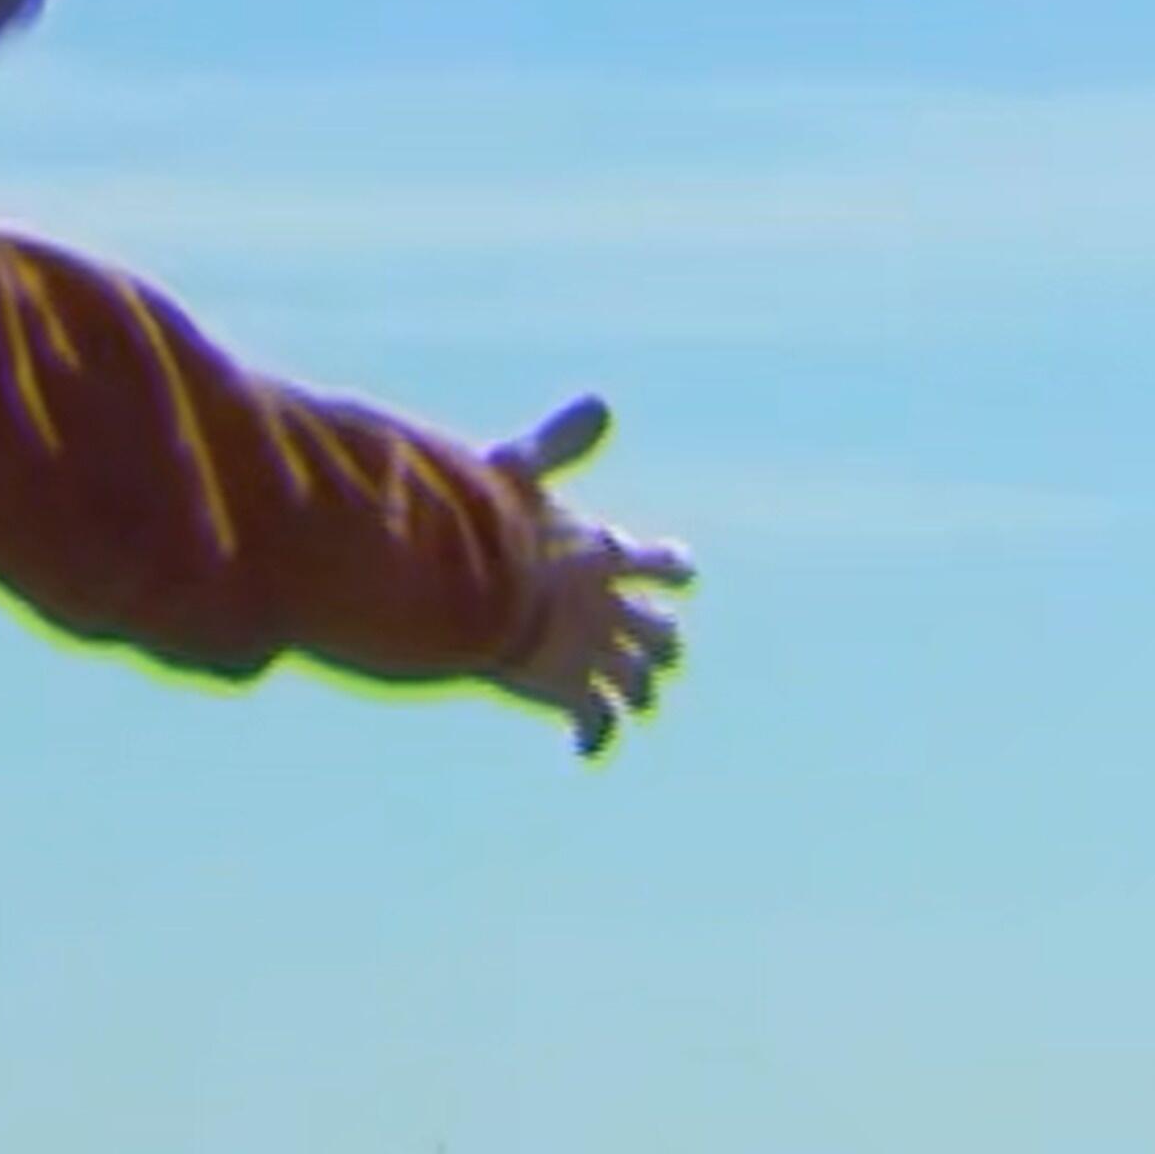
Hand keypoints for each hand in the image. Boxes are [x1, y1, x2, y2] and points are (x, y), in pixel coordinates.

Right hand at [486, 394, 695, 761]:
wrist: (474, 584)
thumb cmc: (490, 524)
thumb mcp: (521, 470)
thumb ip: (558, 444)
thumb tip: (602, 403)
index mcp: (606, 555)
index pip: (661, 564)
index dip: (672, 568)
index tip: (680, 571)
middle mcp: (610, 607)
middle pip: (661, 633)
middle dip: (661, 642)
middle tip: (657, 650)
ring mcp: (593, 652)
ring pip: (638, 682)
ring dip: (636, 691)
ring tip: (629, 701)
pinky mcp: (568, 688)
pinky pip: (595, 723)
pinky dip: (594, 737)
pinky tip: (584, 750)